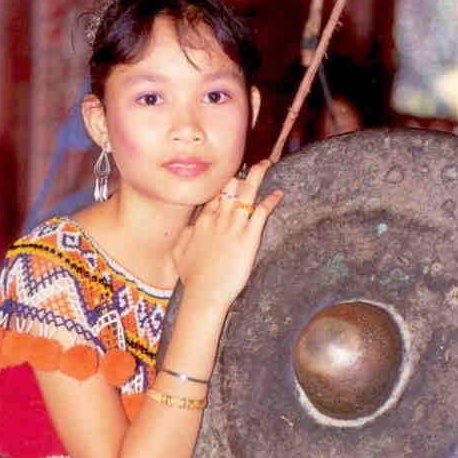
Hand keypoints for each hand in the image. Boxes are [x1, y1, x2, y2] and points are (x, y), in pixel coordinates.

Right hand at [172, 159, 282, 310]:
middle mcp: (218, 220)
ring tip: (266, 165)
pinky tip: (278, 193)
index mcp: (202, 223)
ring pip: (246, 193)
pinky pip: (261, 212)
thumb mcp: (179, 254)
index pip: (213, 196)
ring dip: (257, 177)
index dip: (222, 186)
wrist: (205, 293)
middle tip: (250, 166)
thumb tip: (190, 229)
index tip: (230, 179)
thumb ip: (184, 237)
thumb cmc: (193, 278)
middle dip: (239, 175)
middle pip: (229, 188)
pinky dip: (270, 201)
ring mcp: (234, 227)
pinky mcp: (249, 238)